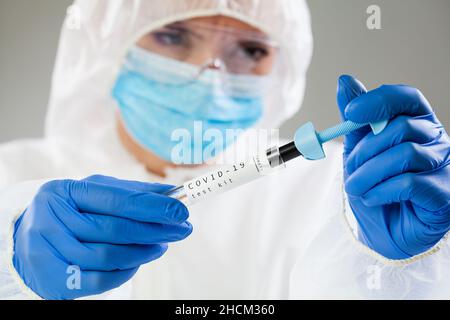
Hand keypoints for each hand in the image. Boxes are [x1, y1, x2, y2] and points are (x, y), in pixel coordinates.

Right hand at [13, 175, 191, 298]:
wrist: (30, 240)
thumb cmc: (71, 213)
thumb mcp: (96, 194)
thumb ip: (131, 193)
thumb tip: (171, 193)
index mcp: (65, 191)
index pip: (116, 199)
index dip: (152, 206)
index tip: (181, 211)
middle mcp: (52, 219)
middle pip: (114, 228)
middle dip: (154, 230)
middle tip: (181, 230)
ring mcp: (48, 250)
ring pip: (108, 255)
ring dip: (143, 252)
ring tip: (161, 246)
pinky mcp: (53, 279)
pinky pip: (100, 280)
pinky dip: (125, 272)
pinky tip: (138, 262)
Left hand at [337, 75, 449, 259]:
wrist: (381, 231)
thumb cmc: (373, 187)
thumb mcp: (358, 150)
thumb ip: (355, 119)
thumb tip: (345, 81)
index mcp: (416, 124)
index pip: (406, 98)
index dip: (379, 100)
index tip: (350, 112)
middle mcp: (436, 141)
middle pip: (400, 128)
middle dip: (365, 150)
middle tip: (350, 169)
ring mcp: (445, 167)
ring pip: (404, 155)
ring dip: (368, 174)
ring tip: (356, 188)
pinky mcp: (446, 195)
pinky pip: (411, 183)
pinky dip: (382, 191)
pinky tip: (373, 197)